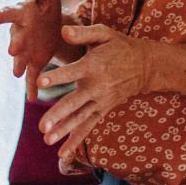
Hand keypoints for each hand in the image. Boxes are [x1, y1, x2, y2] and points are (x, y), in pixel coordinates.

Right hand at [0, 0, 68, 84]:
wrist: (53, 30)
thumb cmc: (47, 9)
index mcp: (22, 15)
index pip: (9, 13)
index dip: (0, 16)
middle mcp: (19, 34)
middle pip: (16, 38)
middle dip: (14, 44)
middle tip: (12, 49)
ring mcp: (25, 51)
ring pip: (20, 58)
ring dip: (18, 65)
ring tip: (17, 72)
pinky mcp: (34, 64)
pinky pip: (31, 76)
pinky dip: (31, 87)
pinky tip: (33, 98)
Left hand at [35, 24, 155, 170]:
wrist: (145, 66)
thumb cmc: (120, 46)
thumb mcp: (104, 33)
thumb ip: (83, 33)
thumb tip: (63, 31)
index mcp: (93, 66)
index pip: (72, 73)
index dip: (56, 77)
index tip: (40, 82)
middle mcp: (96, 86)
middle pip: (74, 102)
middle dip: (58, 115)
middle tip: (42, 126)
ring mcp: (100, 101)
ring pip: (80, 118)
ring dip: (64, 130)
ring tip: (47, 140)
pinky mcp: (103, 109)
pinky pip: (89, 126)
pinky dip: (76, 140)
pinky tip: (63, 153)